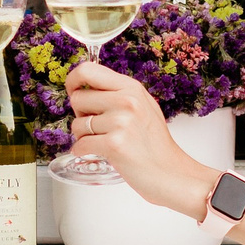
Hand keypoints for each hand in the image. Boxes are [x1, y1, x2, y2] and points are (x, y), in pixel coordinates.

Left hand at [63, 62, 217, 218]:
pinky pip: (80, 144)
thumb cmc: (155, 144)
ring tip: (104, 142)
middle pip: (78, 98)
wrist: (171, 173)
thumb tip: (84, 87)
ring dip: (84, 137)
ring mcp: (121, 122)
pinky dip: (83, 152)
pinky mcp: (114, 144)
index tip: (74, 91)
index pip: (88, 70)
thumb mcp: (143, 106)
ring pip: (77, 124)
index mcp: (132, 88)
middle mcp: (127, 101)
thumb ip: (118, 93)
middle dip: (81, 115)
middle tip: (99, 127)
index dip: (73, 81)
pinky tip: (99, 153)